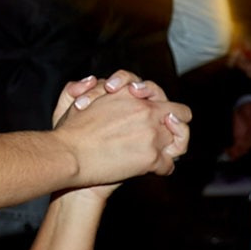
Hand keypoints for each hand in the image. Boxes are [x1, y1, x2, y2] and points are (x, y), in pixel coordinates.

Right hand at [53, 69, 190, 184]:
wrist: (69, 156)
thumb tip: (93, 80)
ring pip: (179, 140)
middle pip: (181, 114)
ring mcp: (151, 135)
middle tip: (167, 132)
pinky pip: (168, 165)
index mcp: (130, 95)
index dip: (156, 101)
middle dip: (176, 123)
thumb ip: (85, 87)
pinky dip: (162, 168)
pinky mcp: (150, 159)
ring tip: (164, 153)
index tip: (151, 112)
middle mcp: (146, 112)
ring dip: (172, 146)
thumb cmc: (69, 131)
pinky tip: (155, 170)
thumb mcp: (75, 100)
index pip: (157, 92)